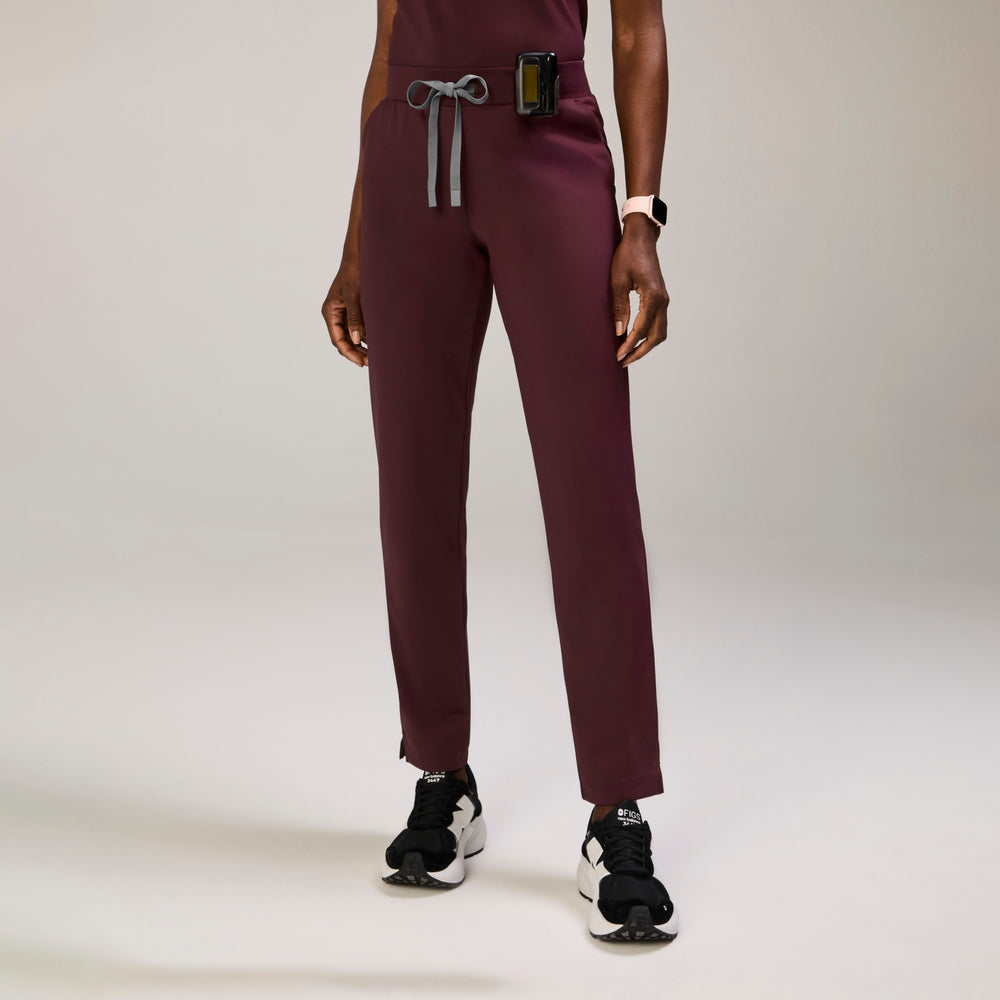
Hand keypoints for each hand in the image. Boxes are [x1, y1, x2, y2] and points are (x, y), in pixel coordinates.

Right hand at [321, 256, 367, 367]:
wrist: (359, 257)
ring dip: (361, 348)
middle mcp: (335, 315)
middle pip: (343, 341)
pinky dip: (366, 338)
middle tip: (370, 363)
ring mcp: (344, 314)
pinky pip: (358, 329)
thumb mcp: (353, 295)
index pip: (337, 339)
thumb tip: (356, 339)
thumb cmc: (354, 273)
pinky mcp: (353, 312)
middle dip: (355, 353)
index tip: (360, 362)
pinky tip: (376, 345)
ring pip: (351, 337)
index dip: (348, 352)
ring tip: (374, 358)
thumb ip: (354, 318)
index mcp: (330, 312)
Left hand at [610, 216, 668, 366]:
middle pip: (656, 336)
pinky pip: (657, 323)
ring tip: (628, 353)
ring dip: (646, 345)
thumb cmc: (627, 255)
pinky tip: (634, 339)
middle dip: (640, 351)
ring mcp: (664, 300)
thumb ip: (620, 308)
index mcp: (653, 296)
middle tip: (624, 360)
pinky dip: (648, 334)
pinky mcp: (660, 298)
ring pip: (659, 332)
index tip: (619, 356)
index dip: (630, 345)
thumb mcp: (617, 281)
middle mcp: (663, 300)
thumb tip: (620, 332)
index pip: (642, 329)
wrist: (642, 238)